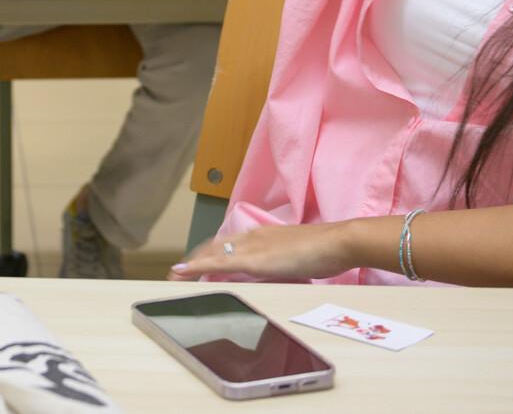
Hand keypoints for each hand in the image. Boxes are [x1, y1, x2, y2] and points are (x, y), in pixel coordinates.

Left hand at [170, 220, 361, 283]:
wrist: (338, 241)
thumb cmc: (323, 250)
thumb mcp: (294, 257)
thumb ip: (279, 263)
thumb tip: (272, 274)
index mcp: (261, 236)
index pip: (225, 244)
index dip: (207, 254)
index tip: (193, 264)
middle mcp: (251, 237)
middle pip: (213, 247)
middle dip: (193, 260)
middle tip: (176, 273)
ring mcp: (252, 247)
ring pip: (211, 254)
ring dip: (191, 265)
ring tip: (174, 276)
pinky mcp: (255, 259)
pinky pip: (218, 263)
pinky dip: (197, 267)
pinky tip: (183, 271)